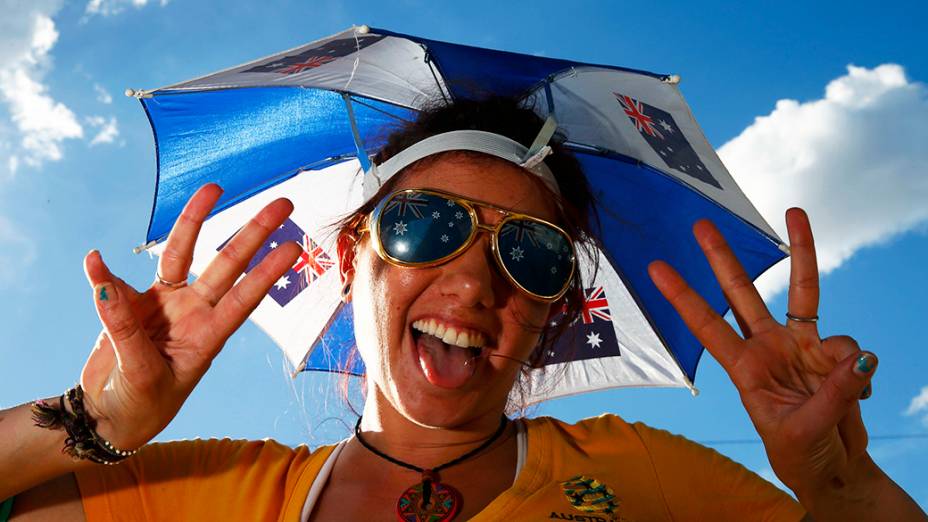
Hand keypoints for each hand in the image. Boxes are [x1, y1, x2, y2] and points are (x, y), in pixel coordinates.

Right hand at [79, 184, 301, 448]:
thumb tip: (101, 278)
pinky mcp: (133, 305)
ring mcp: (166, 305)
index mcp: (208, 336)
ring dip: (196, 221)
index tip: (292, 247)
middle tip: (284, 203)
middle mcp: (194, 313)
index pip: (244, 299)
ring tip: (214, 187)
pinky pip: (120, 282)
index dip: (266, 273)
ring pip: (184, 256)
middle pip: (226, 265)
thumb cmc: (141, 405)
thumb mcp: (139, 373)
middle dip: (254, 234)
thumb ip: (122, 327)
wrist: (112, 417)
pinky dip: (104, 275)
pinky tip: (94, 262)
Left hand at [648, 208, 876, 496]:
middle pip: (742, 293)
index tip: (656, 268)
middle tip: (701, 224)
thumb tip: (861, 359)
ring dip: (803, 256)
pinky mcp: (831, 353)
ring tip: (807, 249)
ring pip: (802, 292)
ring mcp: (798, 346)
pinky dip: (859, 371)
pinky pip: (850, 347)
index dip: (682, 297)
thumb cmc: (800, 454)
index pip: (707, 326)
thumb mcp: (804, 432)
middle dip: (723, 258)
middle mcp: (767, 348)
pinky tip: (859, 397)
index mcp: (745, 368)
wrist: (830, 467)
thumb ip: (833, 395)